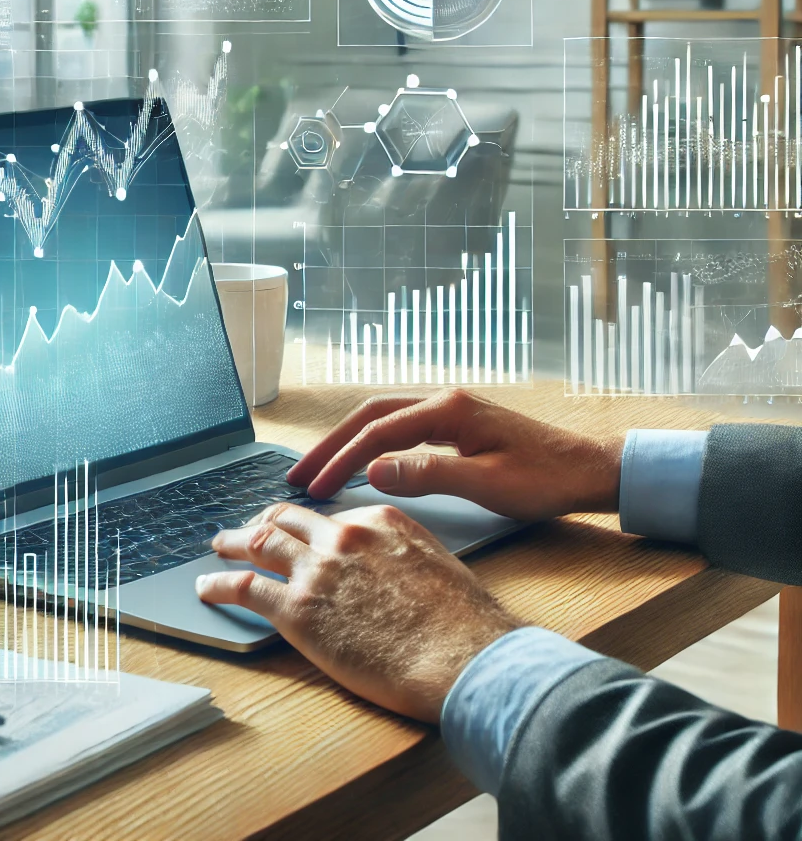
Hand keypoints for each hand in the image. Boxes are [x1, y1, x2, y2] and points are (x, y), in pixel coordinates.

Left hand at [196, 502, 519, 722]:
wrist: (461, 656)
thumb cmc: (461, 622)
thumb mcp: (435, 563)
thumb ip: (400, 553)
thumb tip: (387, 567)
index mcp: (378, 521)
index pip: (331, 517)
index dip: (308, 526)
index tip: (298, 534)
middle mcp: (342, 536)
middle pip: (289, 519)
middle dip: (265, 522)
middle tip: (249, 530)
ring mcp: (317, 569)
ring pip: (261, 543)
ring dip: (234, 543)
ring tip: (219, 546)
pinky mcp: (298, 609)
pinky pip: (247, 588)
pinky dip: (221, 584)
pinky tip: (208, 587)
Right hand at [287, 389, 622, 521]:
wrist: (588, 469)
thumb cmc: (545, 479)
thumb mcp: (487, 484)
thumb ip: (429, 474)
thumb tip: (373, 469)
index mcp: (449, 409)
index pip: (379, 432)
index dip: (343, 459)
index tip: (315, 487)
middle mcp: (444, 401)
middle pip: (372, 415)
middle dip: (332, 444)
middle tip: (300, 474)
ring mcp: (450, 410)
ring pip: (384, 418)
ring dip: (349, 442)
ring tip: (319, 469)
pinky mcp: (456, 424)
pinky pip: (401, 428)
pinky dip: (373, 444)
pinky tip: (362, 463)